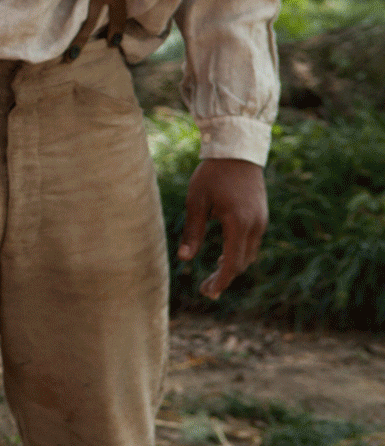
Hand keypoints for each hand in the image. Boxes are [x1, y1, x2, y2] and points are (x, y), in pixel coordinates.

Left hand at [177, 158, 267, 298]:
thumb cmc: (212, 175)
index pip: (231, 263)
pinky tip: (221, 256)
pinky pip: (251, 243)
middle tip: (205, 290)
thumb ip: (192, 231)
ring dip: (232, 267)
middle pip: (241, 263)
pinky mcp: (261, 216)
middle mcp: (255, 226)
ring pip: (248, 254)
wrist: (237, 152)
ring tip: (212, 277)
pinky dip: (238, 254)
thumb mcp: (196, 202)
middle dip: (224, 278)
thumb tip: (184, 259)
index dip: (221, 281)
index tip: (208, 293)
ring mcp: (261, 221)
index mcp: (238, 224)